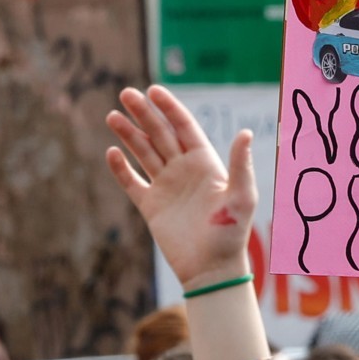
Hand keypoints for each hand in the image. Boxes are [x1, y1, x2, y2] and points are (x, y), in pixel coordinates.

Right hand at [105, 85, 256, 287]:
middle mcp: (184, 170)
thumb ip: (241, 165)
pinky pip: (133, 183)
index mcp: (206, 163)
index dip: (169, 108)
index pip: (184, 127)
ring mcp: (166, 187)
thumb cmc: (231, 233)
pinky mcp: (151, 207)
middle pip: (160, 134)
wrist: (212, 269)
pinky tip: (111, 153)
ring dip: (129, 135)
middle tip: (126, 93)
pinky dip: (121, 169)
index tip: (154, 90)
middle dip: (144, 113)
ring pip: (144, 153)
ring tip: (112, 116)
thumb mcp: (241, 196)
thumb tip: (246, 133)